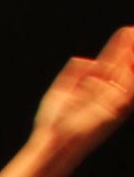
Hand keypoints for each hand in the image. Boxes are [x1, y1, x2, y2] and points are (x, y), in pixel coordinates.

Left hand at [33, 30, 133, 160]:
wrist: (51, 144)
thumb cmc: (51, 125)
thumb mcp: (60, 92)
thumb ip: (71, 75)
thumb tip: (82, 59)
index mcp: (92, 86)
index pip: (110, 62)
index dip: (118, 48)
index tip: (126, 32)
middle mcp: (105, 92)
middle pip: (123, 66)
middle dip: (130, 50)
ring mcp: (112, 100)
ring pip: (129, 75)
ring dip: (133, 60)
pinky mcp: (115, 110)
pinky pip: (129, 89)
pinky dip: (131, 76)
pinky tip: (132, 61)